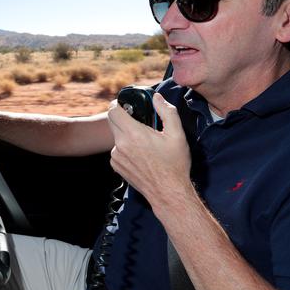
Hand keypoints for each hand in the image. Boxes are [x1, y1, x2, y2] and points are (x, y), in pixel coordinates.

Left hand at [107, 93, 192, 212]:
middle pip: (112, 122)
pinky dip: (125, 148)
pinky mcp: (116, 166)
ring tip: (143, 142)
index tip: (125, 104)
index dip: (118, 104)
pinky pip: (116, 150)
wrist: (168, 192)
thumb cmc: (174, 164)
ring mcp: (116, 157)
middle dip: (122, 117)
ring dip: (125, 134)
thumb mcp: (177, 135)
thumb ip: (167, 111)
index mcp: (134, 134)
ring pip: (115, 136)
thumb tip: (156, 97)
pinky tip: (140, 155)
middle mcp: (120, 144)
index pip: (113, 111)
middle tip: (136, 120)